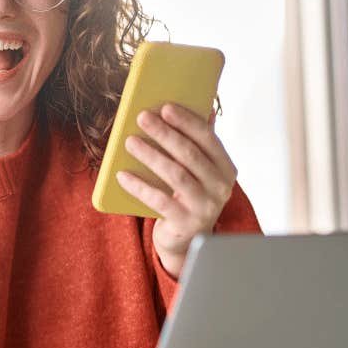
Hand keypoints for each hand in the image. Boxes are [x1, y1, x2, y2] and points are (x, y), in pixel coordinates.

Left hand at [115, 103, 236, 278]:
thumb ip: (195, 144)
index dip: (187, 121)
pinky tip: (122, 175)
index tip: (166, 107)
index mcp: (225, 168)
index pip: (208, 139)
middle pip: (190, 154)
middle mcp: (221, 187)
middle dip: (164, 133)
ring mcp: (206, 207)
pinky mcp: (186, 223)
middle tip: (142, 118)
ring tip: (130, 142)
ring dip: (150, 155)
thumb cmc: (187, 196)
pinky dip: (139, 186)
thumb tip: (193, 110)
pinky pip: (159, 200)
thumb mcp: (197, 171)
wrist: (184, 240)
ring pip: (175, 175)